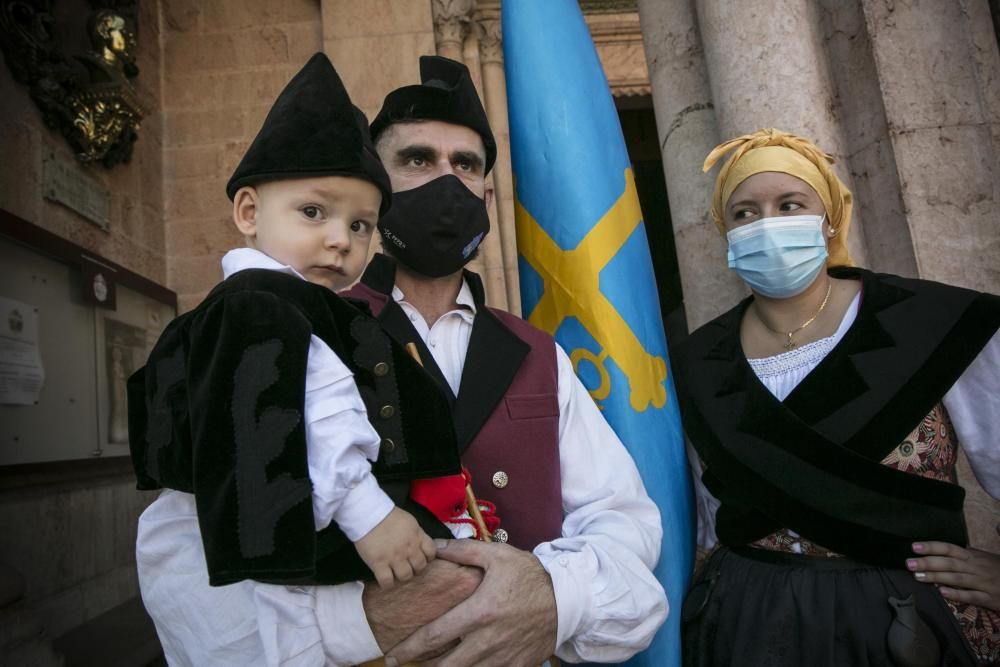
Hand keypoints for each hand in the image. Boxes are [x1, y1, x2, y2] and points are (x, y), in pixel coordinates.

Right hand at [355, 507, 435, 587]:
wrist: (368, 513)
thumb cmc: (387, 515)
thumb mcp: (409, 522)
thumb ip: (417, 534)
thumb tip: (420, 544)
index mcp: (417, 536)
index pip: (431, 553)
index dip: (426, 557)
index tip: (418, 557)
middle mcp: (409, 548)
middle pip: (420, 567)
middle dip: (414, 568)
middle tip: (406, 566)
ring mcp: (394, 557)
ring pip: (406, 576)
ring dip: (401, 576)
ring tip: (395, 572)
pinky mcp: (379, 563)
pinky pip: (387, 582)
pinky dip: (387, 583)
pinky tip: (384, 578)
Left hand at [385, 539, 557, 666]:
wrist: (569, 598)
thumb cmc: (530, 575)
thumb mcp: (497, 556)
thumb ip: (462, 551)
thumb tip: (433, 547)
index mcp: (479, 613)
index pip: (435, 636)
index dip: (409, 647)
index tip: (393, 654)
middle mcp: (488, 641)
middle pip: (445, 665)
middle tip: (405, 663)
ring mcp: (503, 658)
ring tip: (430, 666)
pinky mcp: (517, 666)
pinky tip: (465, 666)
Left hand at [908, 541, 999, 610]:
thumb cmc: (998, 570)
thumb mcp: (983, 557)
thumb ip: (964, 554)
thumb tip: (941, 548)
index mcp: (974, 556)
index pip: (950, 548)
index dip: (932, 547)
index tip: (914, 547)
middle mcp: (977, 567)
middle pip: (950, 563)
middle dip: (928, 562)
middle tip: (908, 563)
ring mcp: (984, 583)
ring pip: (957, 579)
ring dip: (937, 577)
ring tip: (917, 576)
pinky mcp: (991, 599)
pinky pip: (972, 596)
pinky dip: (957, 594)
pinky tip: (942, 593)